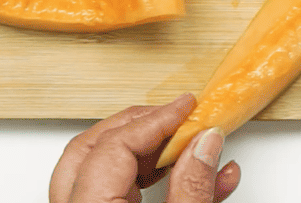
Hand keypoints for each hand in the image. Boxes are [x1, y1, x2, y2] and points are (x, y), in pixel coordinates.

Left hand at [50, 93, 239, 202]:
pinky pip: (110, 193)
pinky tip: (189, 180)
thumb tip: (206, 143)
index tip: (188, 107)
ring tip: (188, 148)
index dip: (157, 119)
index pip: (116, 144)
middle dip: (142, 126)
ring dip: (146, 152)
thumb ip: (193, 188)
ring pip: (100, 169)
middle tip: (181, 119)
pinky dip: (146, 182)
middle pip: (95, 148)